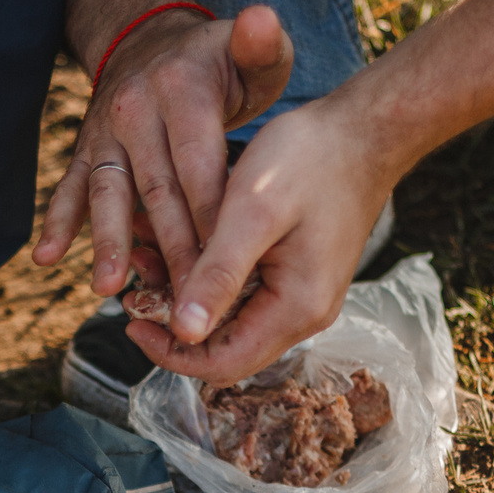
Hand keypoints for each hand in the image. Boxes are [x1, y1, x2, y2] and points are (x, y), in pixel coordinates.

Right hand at [33, 2, 292, 299]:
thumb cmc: (219, 63)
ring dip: (107, 242)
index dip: (213, 215)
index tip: (228, 265)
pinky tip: (46, 258)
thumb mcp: (252, 52)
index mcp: (182, 88)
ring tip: (108, 288)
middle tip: (187, 300)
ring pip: (110, 193)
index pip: (199, 162)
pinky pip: (70, 186)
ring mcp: (106, 129)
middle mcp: (136, 107)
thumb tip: (260, 18)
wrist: (152, 39)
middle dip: (171, 247)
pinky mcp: (87, 147)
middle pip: (157, 188)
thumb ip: (264, 46)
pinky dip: (58, 222)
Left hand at [123, 93, 394, 383]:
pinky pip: (244, 292)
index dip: (170, 352)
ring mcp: (302, 295)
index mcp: (295, 308)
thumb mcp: (253, 212)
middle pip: (225, 347)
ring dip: (185, 295)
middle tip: (133, 285)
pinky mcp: (296, 274)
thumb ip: (219, 275)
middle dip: (173, 322)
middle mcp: (302, 313)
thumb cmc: (311, 159)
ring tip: (147, 255)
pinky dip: (206, 275)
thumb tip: (183, 333)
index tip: (131, 320)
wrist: (362, 130)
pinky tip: (178, 242)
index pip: (222, 362)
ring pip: (230, 318)